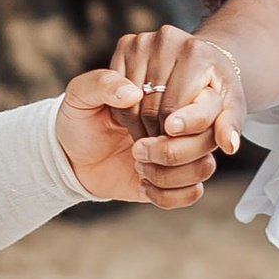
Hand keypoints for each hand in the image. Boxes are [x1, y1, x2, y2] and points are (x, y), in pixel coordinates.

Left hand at [55, 65, 222, 207]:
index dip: (196, 116)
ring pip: (204, 167)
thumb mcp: (80, 95)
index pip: (207, 102)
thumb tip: (132, 93)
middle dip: (176, 149)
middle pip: (210, 138)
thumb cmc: (79, 119)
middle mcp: (181, 125)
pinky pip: (191, 194)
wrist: (69, 155)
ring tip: (137, 163)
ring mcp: (180, 155)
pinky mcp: (172, 183)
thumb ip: (102, 84)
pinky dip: (167, 194)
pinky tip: (142, 185)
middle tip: (138, 147)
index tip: (168, 126)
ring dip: (170, 172)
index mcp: (169, 95)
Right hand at [110, 24, 243, 151]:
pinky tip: (141, 118)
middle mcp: (168, 40)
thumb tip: (229, 145)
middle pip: (150, 107)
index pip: (173, 109)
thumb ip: (230, 126)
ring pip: (130, 102)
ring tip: (153, 137)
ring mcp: (144, 40)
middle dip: (156, 135)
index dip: (171, 135)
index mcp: (197, 53)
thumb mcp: (231, 107)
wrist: (201, 58)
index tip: (169, 150)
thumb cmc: (216, 88)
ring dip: (139, 127)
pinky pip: (113, 90)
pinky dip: (125, 111)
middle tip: (162, 149)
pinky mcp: (126, 43)